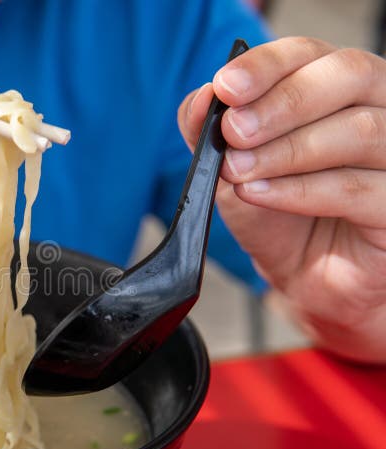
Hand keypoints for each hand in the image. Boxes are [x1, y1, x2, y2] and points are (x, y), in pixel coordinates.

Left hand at [178, 37, 385, 363]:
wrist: (301, 275)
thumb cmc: (276, 212)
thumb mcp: (229, 168)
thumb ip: (209, 131)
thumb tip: (200, 99)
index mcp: (335, 87)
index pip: (310, 54)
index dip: (266, 66)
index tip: (225, 87)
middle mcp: (377, 108)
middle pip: (347, 76)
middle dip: (281, 103)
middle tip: (234, 131)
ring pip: (357, 131)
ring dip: (286, 151)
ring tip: (239, 171)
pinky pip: (355, 189)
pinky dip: (299, 190)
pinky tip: (261, 194)